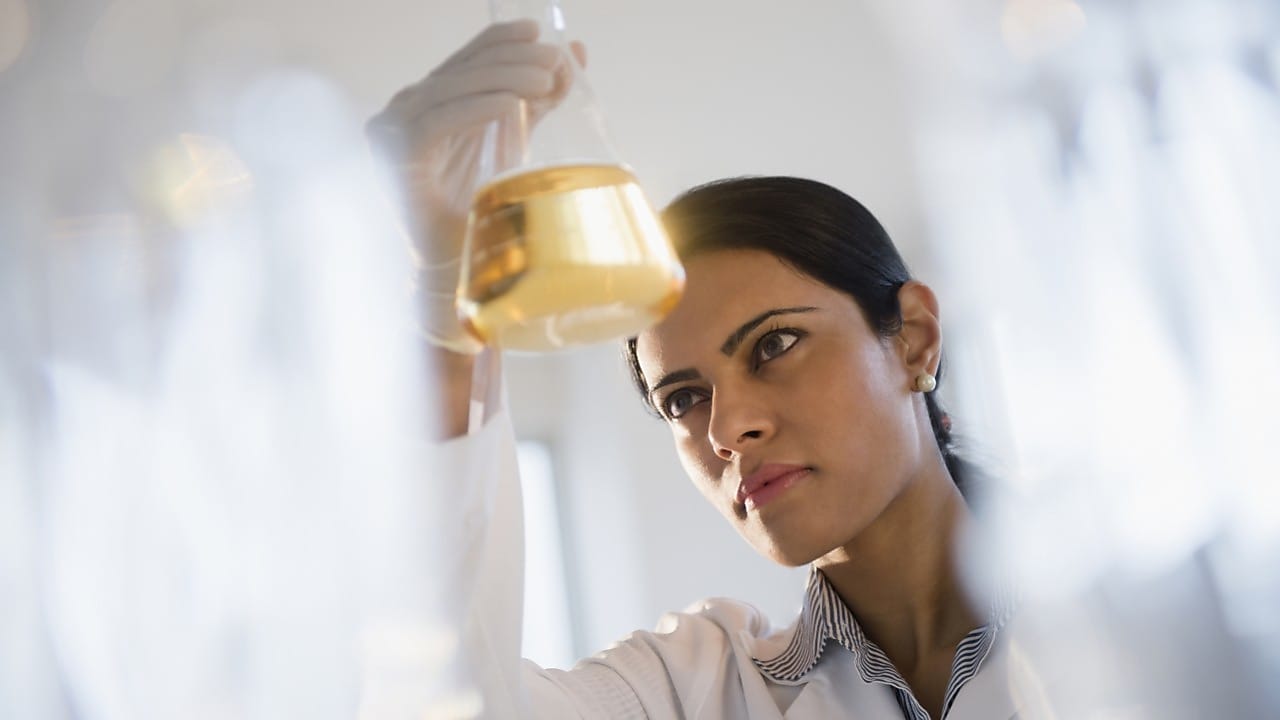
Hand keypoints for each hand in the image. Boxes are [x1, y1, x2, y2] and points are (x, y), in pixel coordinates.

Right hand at [366, 20, 585, 267]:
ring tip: (543, 80)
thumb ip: (538, 100)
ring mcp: (395, 129)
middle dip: (513, 59)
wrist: (453, 265)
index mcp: (435, 100)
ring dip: (501, 79)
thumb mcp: (515, 141)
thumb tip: (574, 53)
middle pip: (463, 70)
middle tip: (554, 62)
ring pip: (451, 89)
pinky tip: (507, 105)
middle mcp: (410, 108)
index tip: (538, 32)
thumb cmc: (477, 208)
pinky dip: (473, 110)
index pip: (468, 58)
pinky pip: (435, 123)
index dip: (501, 39)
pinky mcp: (394, 156)